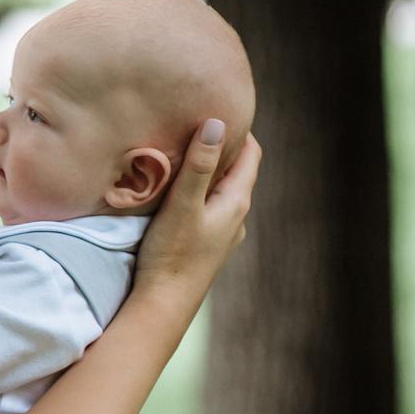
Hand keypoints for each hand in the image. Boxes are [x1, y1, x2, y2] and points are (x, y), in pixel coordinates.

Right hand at [131, 121, 260, 302]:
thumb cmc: (172, 254)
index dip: (239, 129)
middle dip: (220, 147)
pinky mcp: (206, 246)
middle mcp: (236, 217)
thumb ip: (200, 165)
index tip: (217, 108)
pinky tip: (176, 194)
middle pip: (237, 171)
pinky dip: (198, 193)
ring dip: (207, 172)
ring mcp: (222, 234)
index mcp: (237, 201)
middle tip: (194, 124)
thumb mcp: (184, 204)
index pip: (250, 154)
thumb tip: (217, 122)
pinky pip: (208, 208)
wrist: (163, 306)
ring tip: (182, 154)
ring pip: (221, 191)